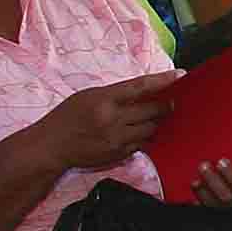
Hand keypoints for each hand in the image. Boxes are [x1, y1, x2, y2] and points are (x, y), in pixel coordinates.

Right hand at [34, 72, 179, 169]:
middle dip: (165, 105)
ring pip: (151, 129)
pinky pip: (142, 144)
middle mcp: (113, 119)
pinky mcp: (119, 155)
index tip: (180, 75)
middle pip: (152, 110)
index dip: (163, 80)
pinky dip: (145, 137)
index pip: (140, 87)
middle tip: (172, 101)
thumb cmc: (67, 117)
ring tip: (156, 117)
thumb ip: (115, 94)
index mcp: (104, 100)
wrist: (51, 147)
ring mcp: (117, 139)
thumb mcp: (88, 96)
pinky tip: (140, 132)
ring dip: (156, 122)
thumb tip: (144, 90)